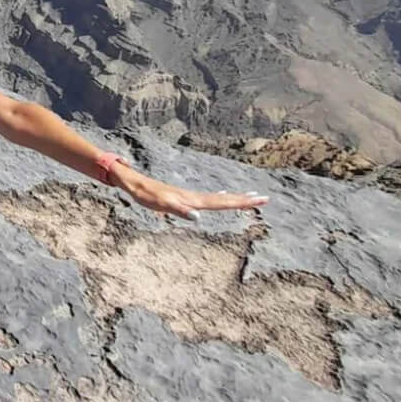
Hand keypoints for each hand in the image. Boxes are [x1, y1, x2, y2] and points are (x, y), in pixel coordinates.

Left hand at [116, 168, 268, 220]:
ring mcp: (190, 197)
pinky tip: (220, 195)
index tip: (260, 199)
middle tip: (265, 198)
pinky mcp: (184, 198)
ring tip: (250, 196)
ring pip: (218, 198)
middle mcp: (195, 197)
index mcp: (193, 200)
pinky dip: (219, 198)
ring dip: (235, 198)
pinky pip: (208, 199)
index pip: (222, 202)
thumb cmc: (146, 195)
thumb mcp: (161, 205)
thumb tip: (198, 217)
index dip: (241, 202)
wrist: (135, 183)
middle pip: (225, 199)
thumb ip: (179, 211)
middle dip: (245, 199)